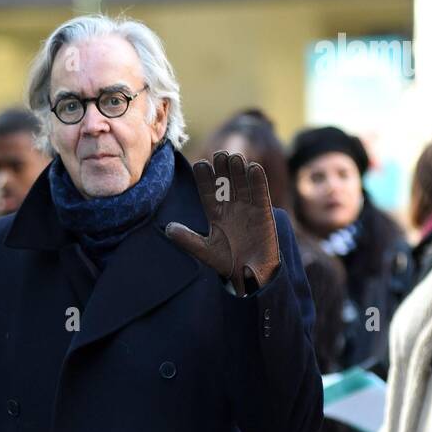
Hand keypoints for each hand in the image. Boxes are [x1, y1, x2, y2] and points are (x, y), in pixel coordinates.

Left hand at [165, 151, 280, 296]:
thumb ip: (188, 239)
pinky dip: (258, 181)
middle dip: (222, 169)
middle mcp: (230, 207)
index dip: (205, 179)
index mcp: (215, 214)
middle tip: (218, 155)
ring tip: (234, 157)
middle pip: (226, 182)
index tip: (200, 165)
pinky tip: (254, 168)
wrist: (250, 276)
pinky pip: (260, 193)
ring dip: (239, 170)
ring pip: (242, 184)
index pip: (208, 192)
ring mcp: (247, 208)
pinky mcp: (263, 212)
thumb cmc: (227, 263)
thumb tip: (168, 229)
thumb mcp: (205, 251)